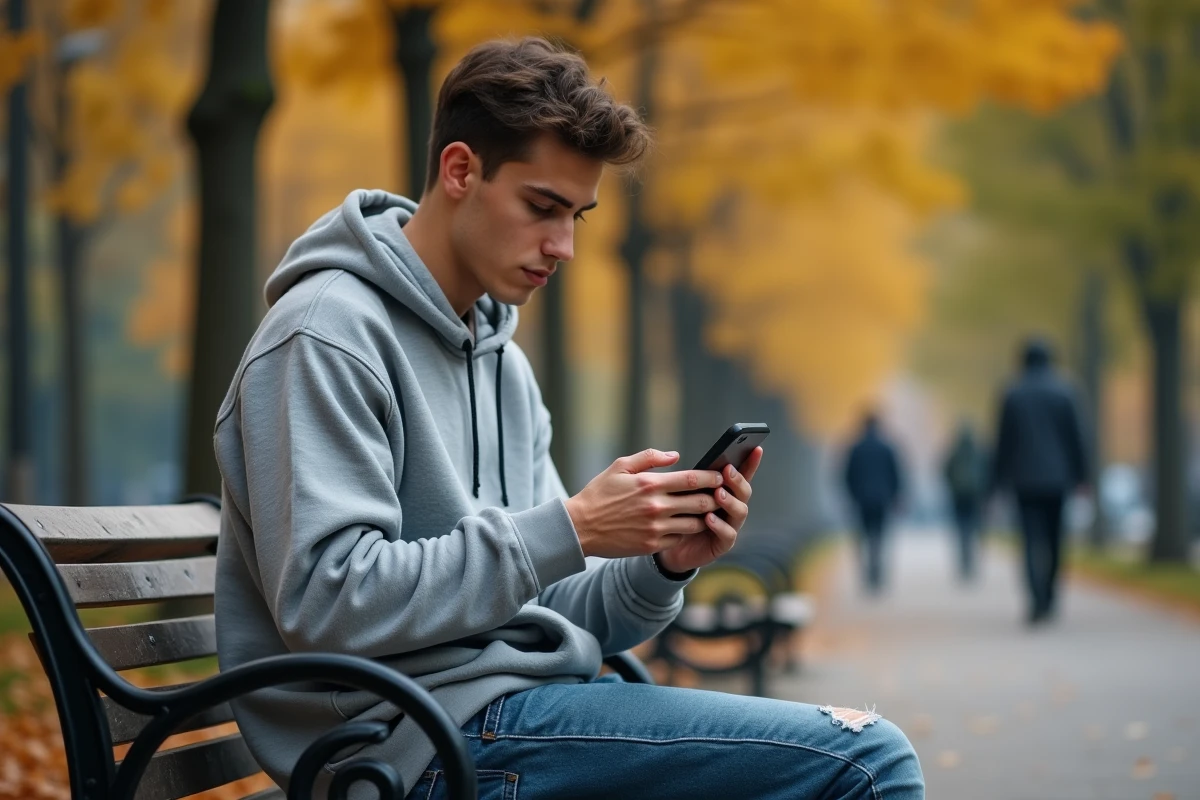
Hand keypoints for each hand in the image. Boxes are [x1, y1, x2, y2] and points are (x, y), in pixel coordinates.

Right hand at [564, 449, 724, 558]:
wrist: (580, 527)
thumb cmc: (599, 494)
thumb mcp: (620, 467)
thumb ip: (649, 458)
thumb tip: (675, 456)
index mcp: (650, 484)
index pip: (692, 479)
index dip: (711, 478)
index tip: (719, 476)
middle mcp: (656, 506)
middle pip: (700, 502)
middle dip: (714, 498)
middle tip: (720, 495)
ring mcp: (655, 528)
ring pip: (694, 523)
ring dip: (704, 517)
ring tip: (708, 512)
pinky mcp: (651, 545)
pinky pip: (679, 538)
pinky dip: (686, 532)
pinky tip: (687, 526)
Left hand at [657, 446, 762, 573]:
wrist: (670, 547)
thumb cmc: (677, 515)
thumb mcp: (681, 493)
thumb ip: (686, 478)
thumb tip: (676, 455)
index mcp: (724, 491)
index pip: (742, 474)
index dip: (750, 462)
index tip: (756, 448)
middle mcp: (731, 507)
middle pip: (744, 491)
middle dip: (738, 480)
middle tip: (728, 471)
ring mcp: (730, 526)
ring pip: (740, 512)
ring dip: (730, 501)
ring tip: (718, 494)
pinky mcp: (722, 544)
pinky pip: (728, 535)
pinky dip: (720, 525)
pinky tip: (709, 518)